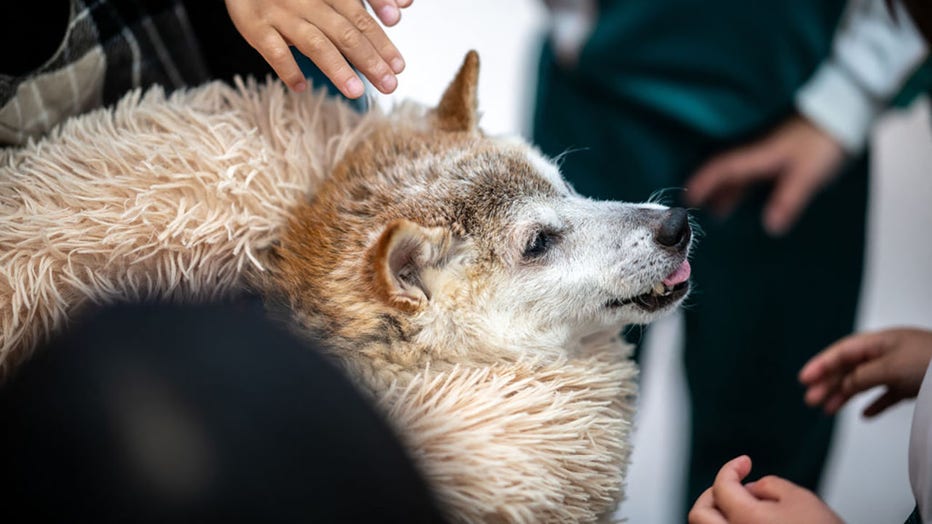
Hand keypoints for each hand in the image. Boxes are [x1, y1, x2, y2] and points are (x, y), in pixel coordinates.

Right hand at [224, 0, 411, 97]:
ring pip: (314, 42)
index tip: (400, 65)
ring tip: (357, 92)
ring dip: (337, 68)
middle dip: (370, 60)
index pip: (360, 15)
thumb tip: (403, 9)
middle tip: (389, 85)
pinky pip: (273, 50)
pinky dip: (288, 69)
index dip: (382, 40)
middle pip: (344, 31)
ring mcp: (280, 12)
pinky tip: (302, 87)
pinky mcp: (255, 25)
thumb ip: (365, 0)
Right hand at [685, 116, 844, 235]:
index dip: (703, 182)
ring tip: (718, 211)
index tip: (688, 198)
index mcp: (758, 156)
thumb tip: (771, 227)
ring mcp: (767, 154)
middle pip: (726, 173)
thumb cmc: (823, 140)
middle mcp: (757, 154)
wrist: (842, 112)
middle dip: (709, 191)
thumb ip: (788, 199)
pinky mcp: (779, 155)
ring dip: (726, 191)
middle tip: (697, 209)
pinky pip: (752, 173)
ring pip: (739, 175)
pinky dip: (743, 186)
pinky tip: (746, 197)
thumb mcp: (807, 173)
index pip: (722, 169)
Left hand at [688, 455, 842, 523]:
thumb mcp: (801, 498)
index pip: (721, 486)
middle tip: (732, 484)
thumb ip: (769, 485)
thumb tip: (752, 487)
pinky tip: (750, 521)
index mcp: (746, 520)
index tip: (745, 462)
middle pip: (700, 514)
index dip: (731, 468)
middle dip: (712, 494)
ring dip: (717, 513)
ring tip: (741, 504)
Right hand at [800, 328, 931, 416]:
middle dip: (828, 383)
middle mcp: (886, 353)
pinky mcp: (912, 386)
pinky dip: (874, 404)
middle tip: (810, 400)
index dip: (821, 364)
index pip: (842, 352)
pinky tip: (864, 415)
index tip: (803, 379)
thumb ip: (862, 376)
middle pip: (849, 368)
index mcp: (879, 342)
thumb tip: (842, 384)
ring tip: (827, 410)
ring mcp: (899, 369)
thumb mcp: (891, 367)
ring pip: (864, 382)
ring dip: (844, 395)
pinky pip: (886, 394)